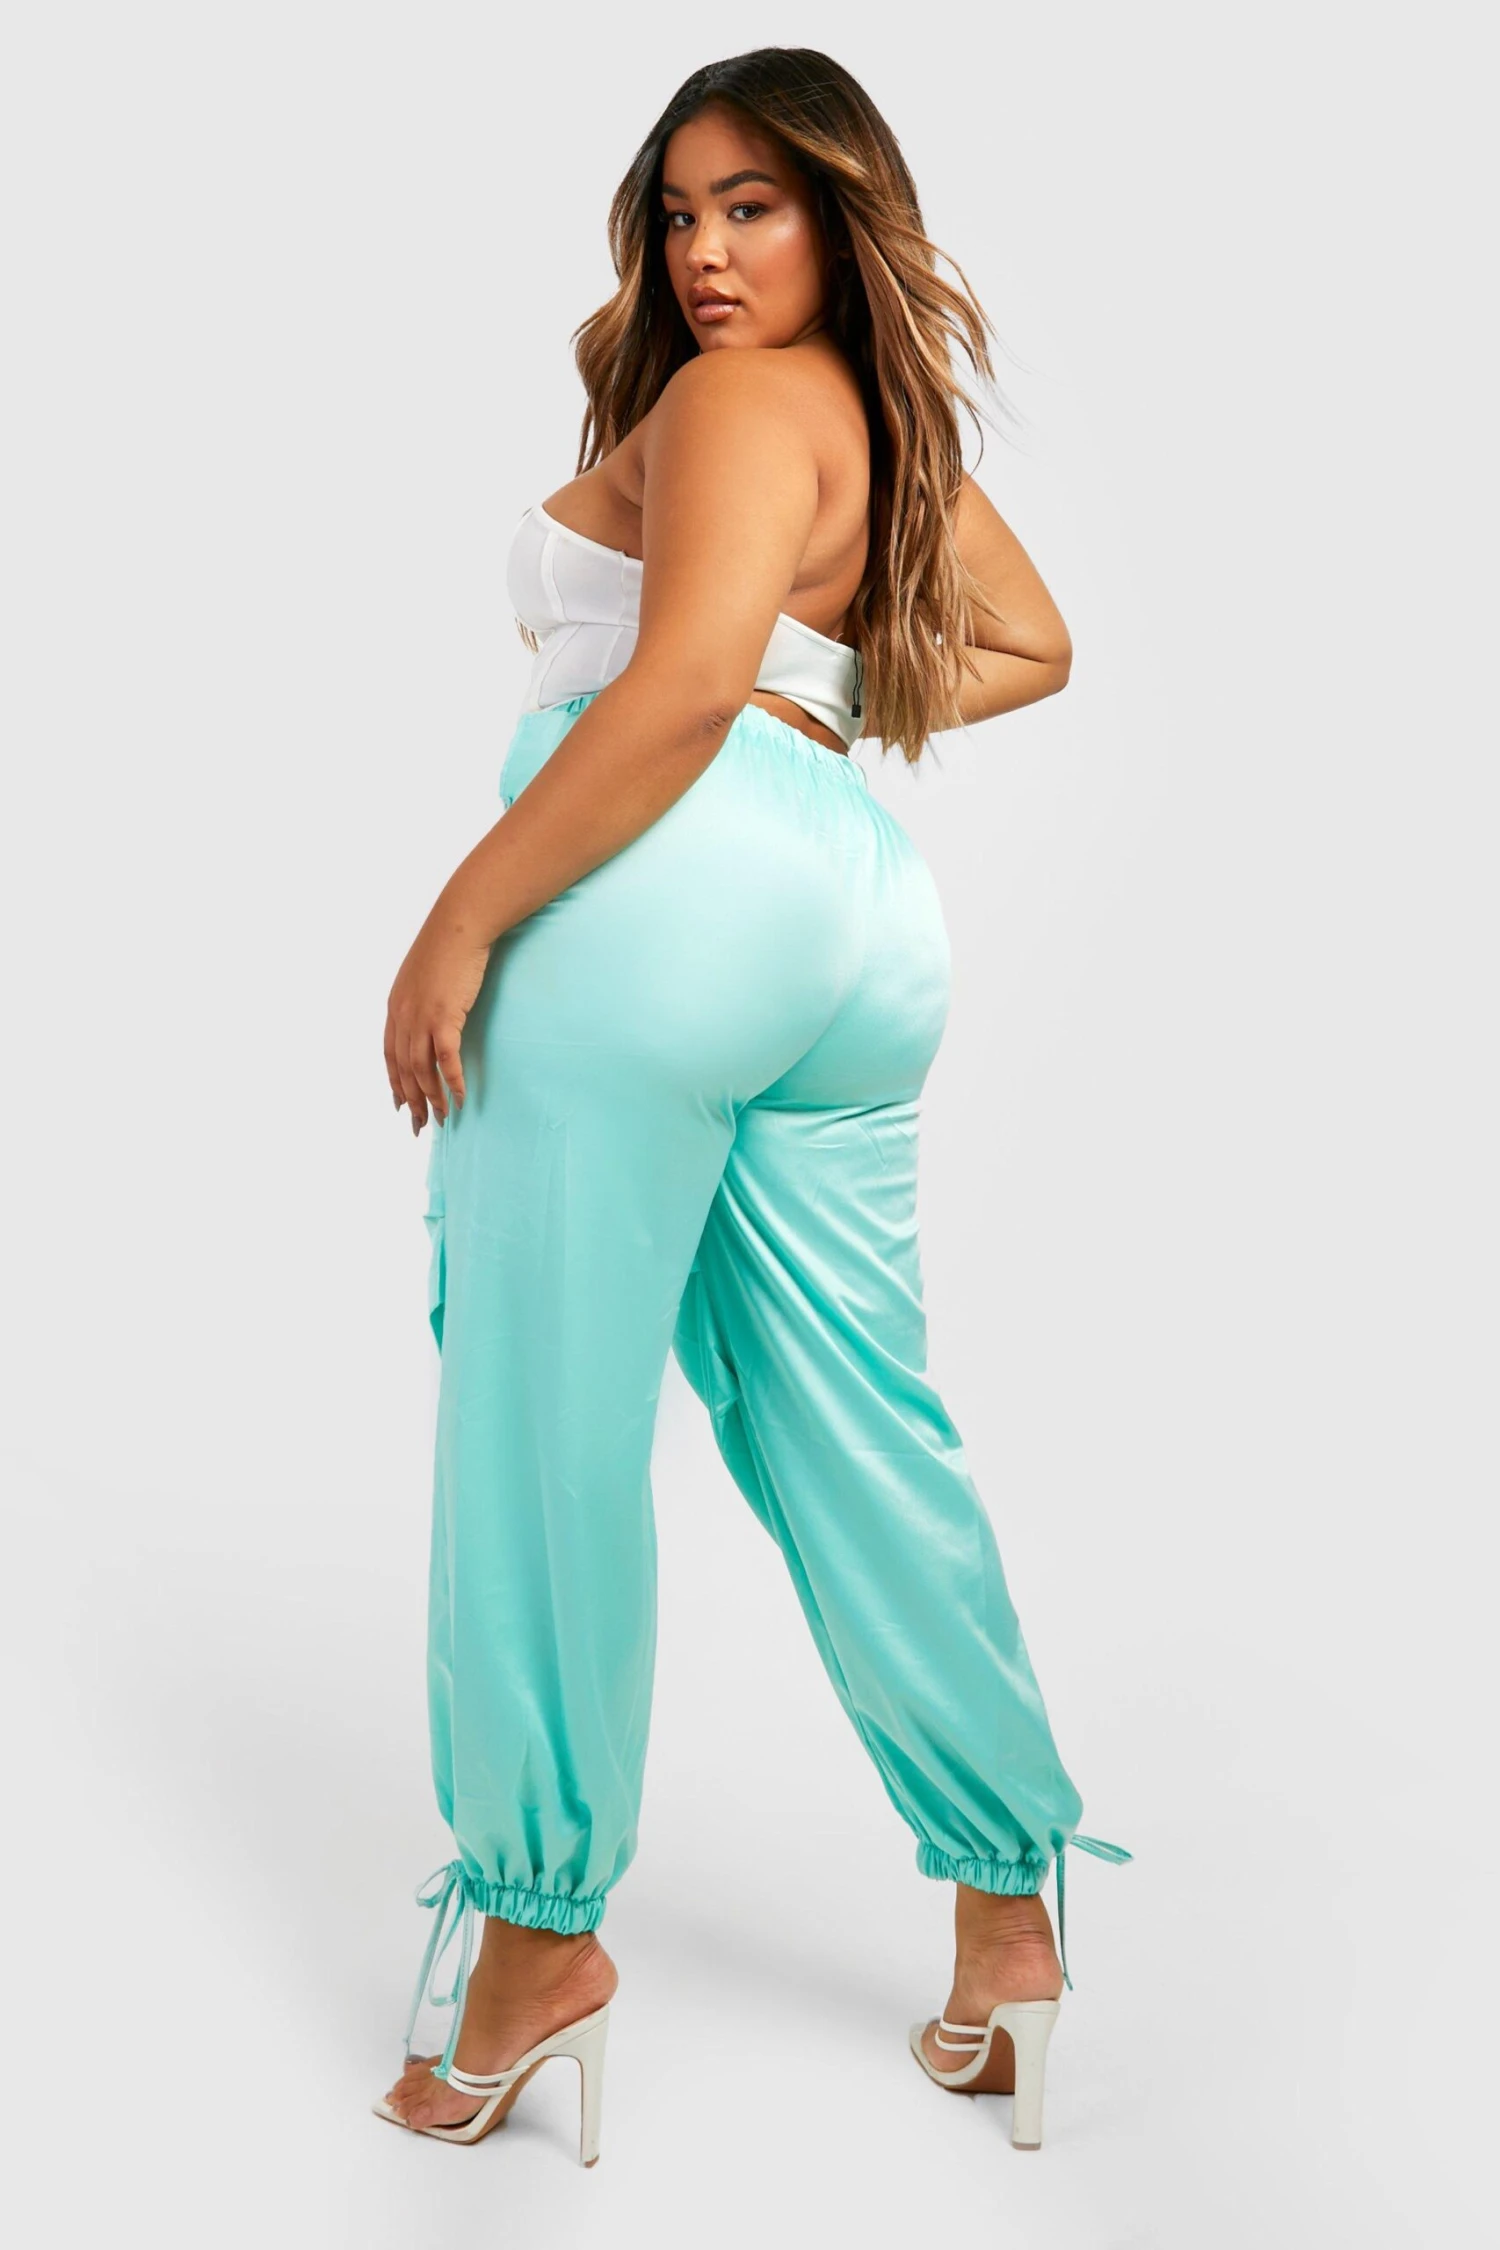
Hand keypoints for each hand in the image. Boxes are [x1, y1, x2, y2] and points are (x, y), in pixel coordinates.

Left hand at [384, 915, 491, 1133]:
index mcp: (395, 1007)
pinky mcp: (445, 1016)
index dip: (394, 1083)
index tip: (399, 1104)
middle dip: (411, 1100)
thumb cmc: (447, 945)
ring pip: (421, 1070)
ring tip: (442, 1118)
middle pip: (403, 1069)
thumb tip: (431, 1013)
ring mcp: (422, 1017)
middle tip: (419, 1124)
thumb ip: (421, 998)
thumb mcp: (423, 976)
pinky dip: (451, 1080)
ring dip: (431, 1097)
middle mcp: (403, 1016)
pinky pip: (446, 1058)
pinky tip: (459, 1097)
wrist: (459, 925)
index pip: (389, 1055)